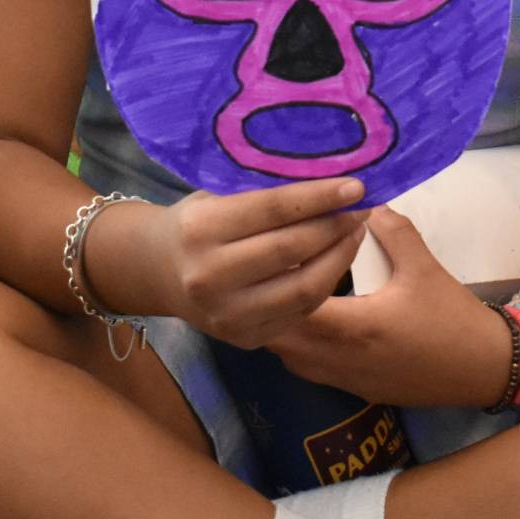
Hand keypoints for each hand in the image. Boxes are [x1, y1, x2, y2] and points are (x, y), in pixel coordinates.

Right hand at [114, 178, 367, 349]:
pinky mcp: (244, 338)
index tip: (356, 185)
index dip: (320, 197)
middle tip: (361, 207)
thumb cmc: (196, 223)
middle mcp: (209, 275)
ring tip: (355, 231)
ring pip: (303, 287)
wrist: (158, 272)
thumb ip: (262, 193)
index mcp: (200, 229)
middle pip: (292, 248)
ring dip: (340, 257)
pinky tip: (337, 259)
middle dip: (335, 225)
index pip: (273, 209)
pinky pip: (300, 310)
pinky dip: (326, 283)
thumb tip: (330, 179)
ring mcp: (226, 314)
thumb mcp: (215, 197)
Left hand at [261, 208, 508, 406]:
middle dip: (271, 307)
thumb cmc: (453, 317)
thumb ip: (392, 231)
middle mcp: (342, 359)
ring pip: (291, 360)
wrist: (484, 368)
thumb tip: (365, 204)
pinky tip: (312, 326)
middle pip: (281, 339)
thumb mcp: (424, 266)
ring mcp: (347, 380)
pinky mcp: (356, 390)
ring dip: (283, 332)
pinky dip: (301, 350)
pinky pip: (311, 371)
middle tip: (271, 274)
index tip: (273, 255)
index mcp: (355, 326)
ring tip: (286, 297)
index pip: (294, 305)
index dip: (278, 280)